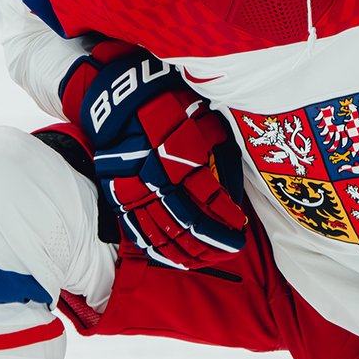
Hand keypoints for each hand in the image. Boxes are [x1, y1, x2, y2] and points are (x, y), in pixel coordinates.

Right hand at [61, 45, 246, 268]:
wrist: (126, 98)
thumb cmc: (176, 110)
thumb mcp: (209, 127)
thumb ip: (224, 163)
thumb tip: (235, 200)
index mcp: (182, 159)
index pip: (211, 202)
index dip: (228, 222)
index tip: (241, 231)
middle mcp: (157, 178)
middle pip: (188, 226)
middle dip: (212, 244)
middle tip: (230, 250)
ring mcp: (134, 189)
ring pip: (162, 234)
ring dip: (188, 253)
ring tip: (208, 260)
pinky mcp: (118, 195)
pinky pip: (138, 232)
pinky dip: (159, 250)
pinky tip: (176, 258)